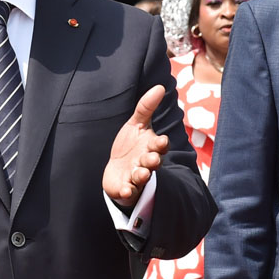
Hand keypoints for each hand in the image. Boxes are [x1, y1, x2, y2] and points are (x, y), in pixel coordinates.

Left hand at [102, 84, 169, 205]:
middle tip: (153, 159)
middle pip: (153, 161)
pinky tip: (126, 190)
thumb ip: (146, 107)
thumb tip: (159, 86)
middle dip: (153, 160)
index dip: (161, 143)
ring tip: (141, 173)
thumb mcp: (136, 124)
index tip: (161, 141)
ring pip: (142, 177)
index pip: (160, 145)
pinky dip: (128, 191)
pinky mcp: (126, 187)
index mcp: (151, 146)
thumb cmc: (130, 145)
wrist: (117, 170)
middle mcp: (146, 162)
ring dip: (142, 175)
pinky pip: (129, 191)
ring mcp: (137, 176)